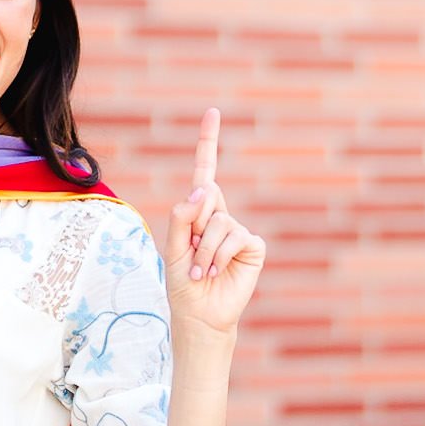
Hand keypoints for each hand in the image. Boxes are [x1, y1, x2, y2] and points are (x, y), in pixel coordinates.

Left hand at [164, 108, 264, 336]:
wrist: (200, 314)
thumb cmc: (183, 283)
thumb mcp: (171, 247)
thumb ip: (181, 216)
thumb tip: (204, 189)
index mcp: (199, 210)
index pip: (205, 169)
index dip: (208, 140)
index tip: (213, 112)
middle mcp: (220, 214)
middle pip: (206, 196)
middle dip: (193, 226)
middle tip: (191, 253)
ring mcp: (237, 229)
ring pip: (218, 222)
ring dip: (204, 250)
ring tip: (202, 271)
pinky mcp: (253, 246)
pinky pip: (235, 237)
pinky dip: (219, 256)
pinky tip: (216, 272)